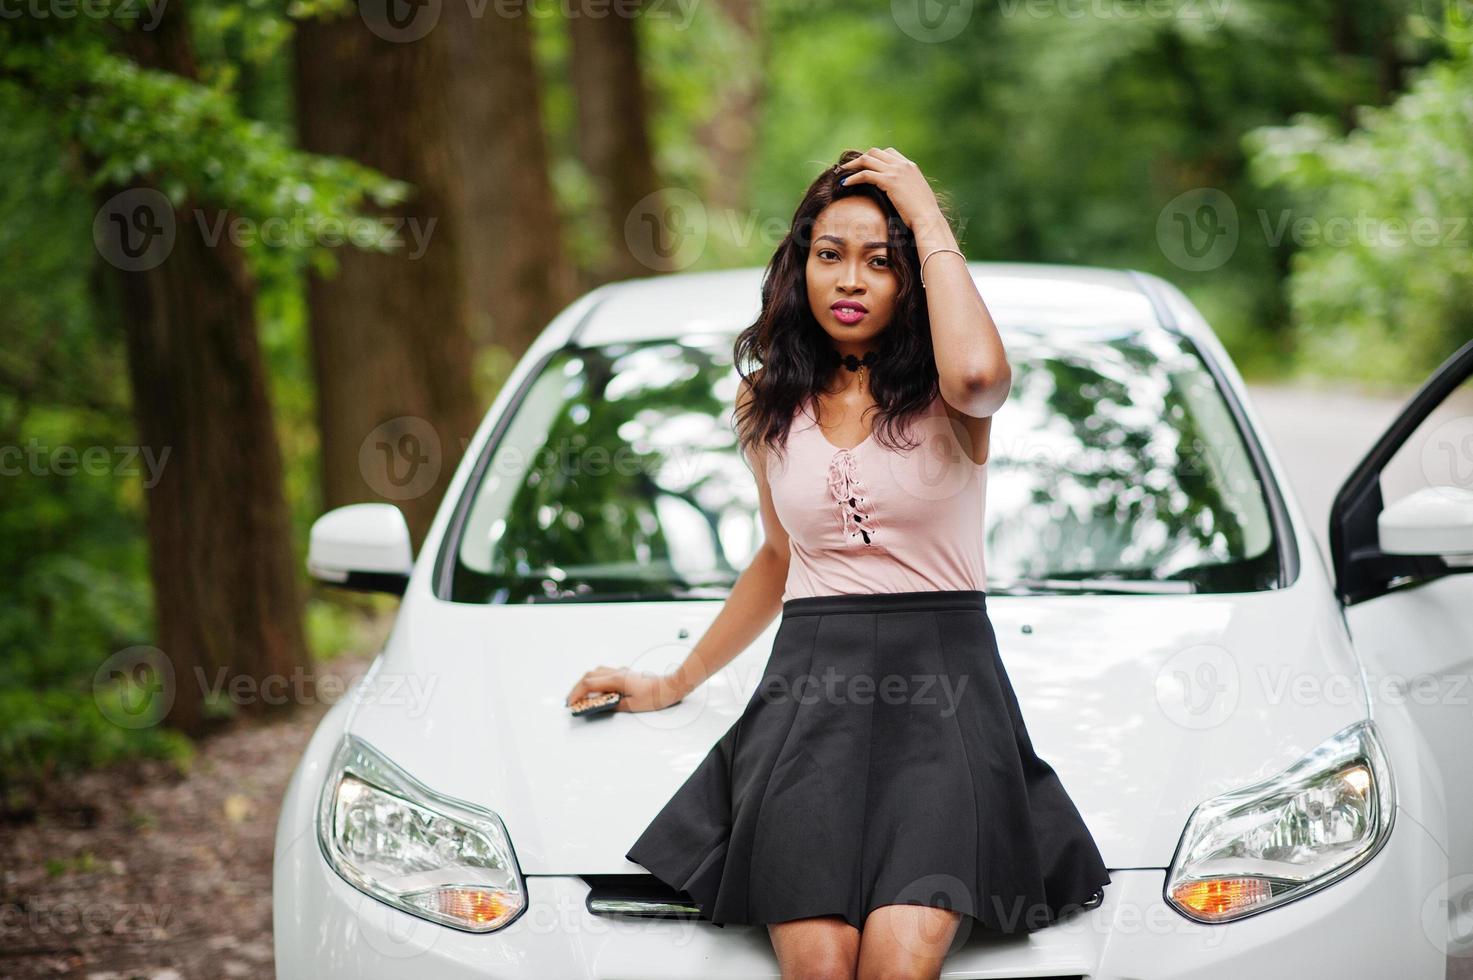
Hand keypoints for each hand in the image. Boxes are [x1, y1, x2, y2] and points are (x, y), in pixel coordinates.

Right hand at [564, 665, 689, 713]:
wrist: (669, 687)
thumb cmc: (654, 696)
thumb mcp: (632, 706)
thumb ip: (613, 705)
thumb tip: (599, 706)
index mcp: (616, 680)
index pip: (589, 684)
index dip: (576, 694)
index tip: (570, 704)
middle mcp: (616, 673)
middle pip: (589, 676)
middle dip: (577, 688)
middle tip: (571, 700)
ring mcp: (620, 672)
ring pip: (595, 672)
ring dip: (585, 682)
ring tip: (580, 694)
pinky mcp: (625, 674)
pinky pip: (604, 673)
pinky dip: (595, 680)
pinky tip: (597, 689)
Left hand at [837, 146, 947, 240]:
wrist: (928, 217)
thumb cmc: (923, 213)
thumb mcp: (916, 195)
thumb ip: (906, 188)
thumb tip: (898, 195)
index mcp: (910, 166)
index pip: (888, 152)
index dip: (874, 157)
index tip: (864, 165)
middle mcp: (902, 164)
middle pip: (875, 152)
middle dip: (861, 158)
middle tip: (849, 168)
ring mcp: (896, 171)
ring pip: (868, 159)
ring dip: (853, 165)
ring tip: (842, 172)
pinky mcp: (889, 181)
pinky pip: (865, 174)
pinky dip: (853, 177)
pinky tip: (845, 183)